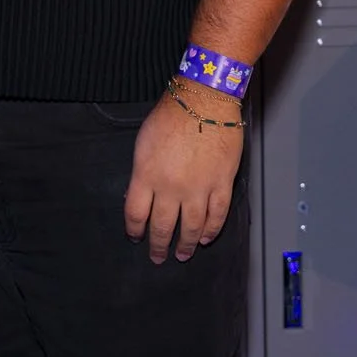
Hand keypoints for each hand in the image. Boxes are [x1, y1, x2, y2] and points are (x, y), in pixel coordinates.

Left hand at [123, 80, 244, 262]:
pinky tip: (205, 238)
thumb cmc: (171, 115)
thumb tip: (140, 196)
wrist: (205, 100)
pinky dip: (211, 230)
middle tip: (158, 257)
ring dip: (185, 244)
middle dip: (158, 245)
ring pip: (191, 227)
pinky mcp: (221, 184)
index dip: (134, 230)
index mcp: (147, 175)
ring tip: (182, 255)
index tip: (135, 237)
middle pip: (162, 226)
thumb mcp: (143, 143)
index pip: (136, 214)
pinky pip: (217, 215)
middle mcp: (171, 187)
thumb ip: (141, 172)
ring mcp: (198, 188)